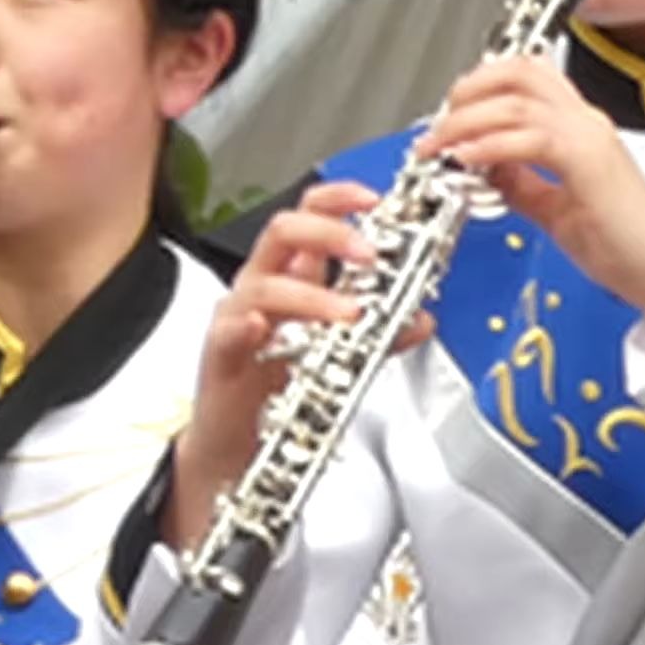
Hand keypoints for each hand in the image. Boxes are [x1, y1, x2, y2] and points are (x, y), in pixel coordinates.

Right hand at [164, 179, 424, 549]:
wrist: (238, 446)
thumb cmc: (279, 391)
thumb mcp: (344, 358)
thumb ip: (383, 334)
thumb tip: (422, 318)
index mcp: (292, 278)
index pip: (309, 217)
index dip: (339, 199)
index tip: (374, 200)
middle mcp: (261, 289)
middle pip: (284, 232)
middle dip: (331, 234)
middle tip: (370, 253)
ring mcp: (239, 320)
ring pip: (265, 283)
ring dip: (312, 293)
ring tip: (348, 315)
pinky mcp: (221, 356)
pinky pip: (230, 332)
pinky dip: (248, 325)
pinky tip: (265, 328)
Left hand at [424, 54, 644, 328]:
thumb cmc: (618, 242)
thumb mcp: (550, 206)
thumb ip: (517, 180)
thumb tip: (481, 166)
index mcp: (577, 126)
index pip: (526, 76)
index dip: (478, 84)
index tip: (446, 113)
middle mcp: (585, 122)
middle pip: (518, 74)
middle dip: (465, 92)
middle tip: (435, 127)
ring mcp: (590, 138)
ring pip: (517, 102)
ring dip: (466, 121)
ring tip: (439, 147)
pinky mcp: (590, 163)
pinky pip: (532, 138)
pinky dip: (491, 145)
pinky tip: (467, 159)